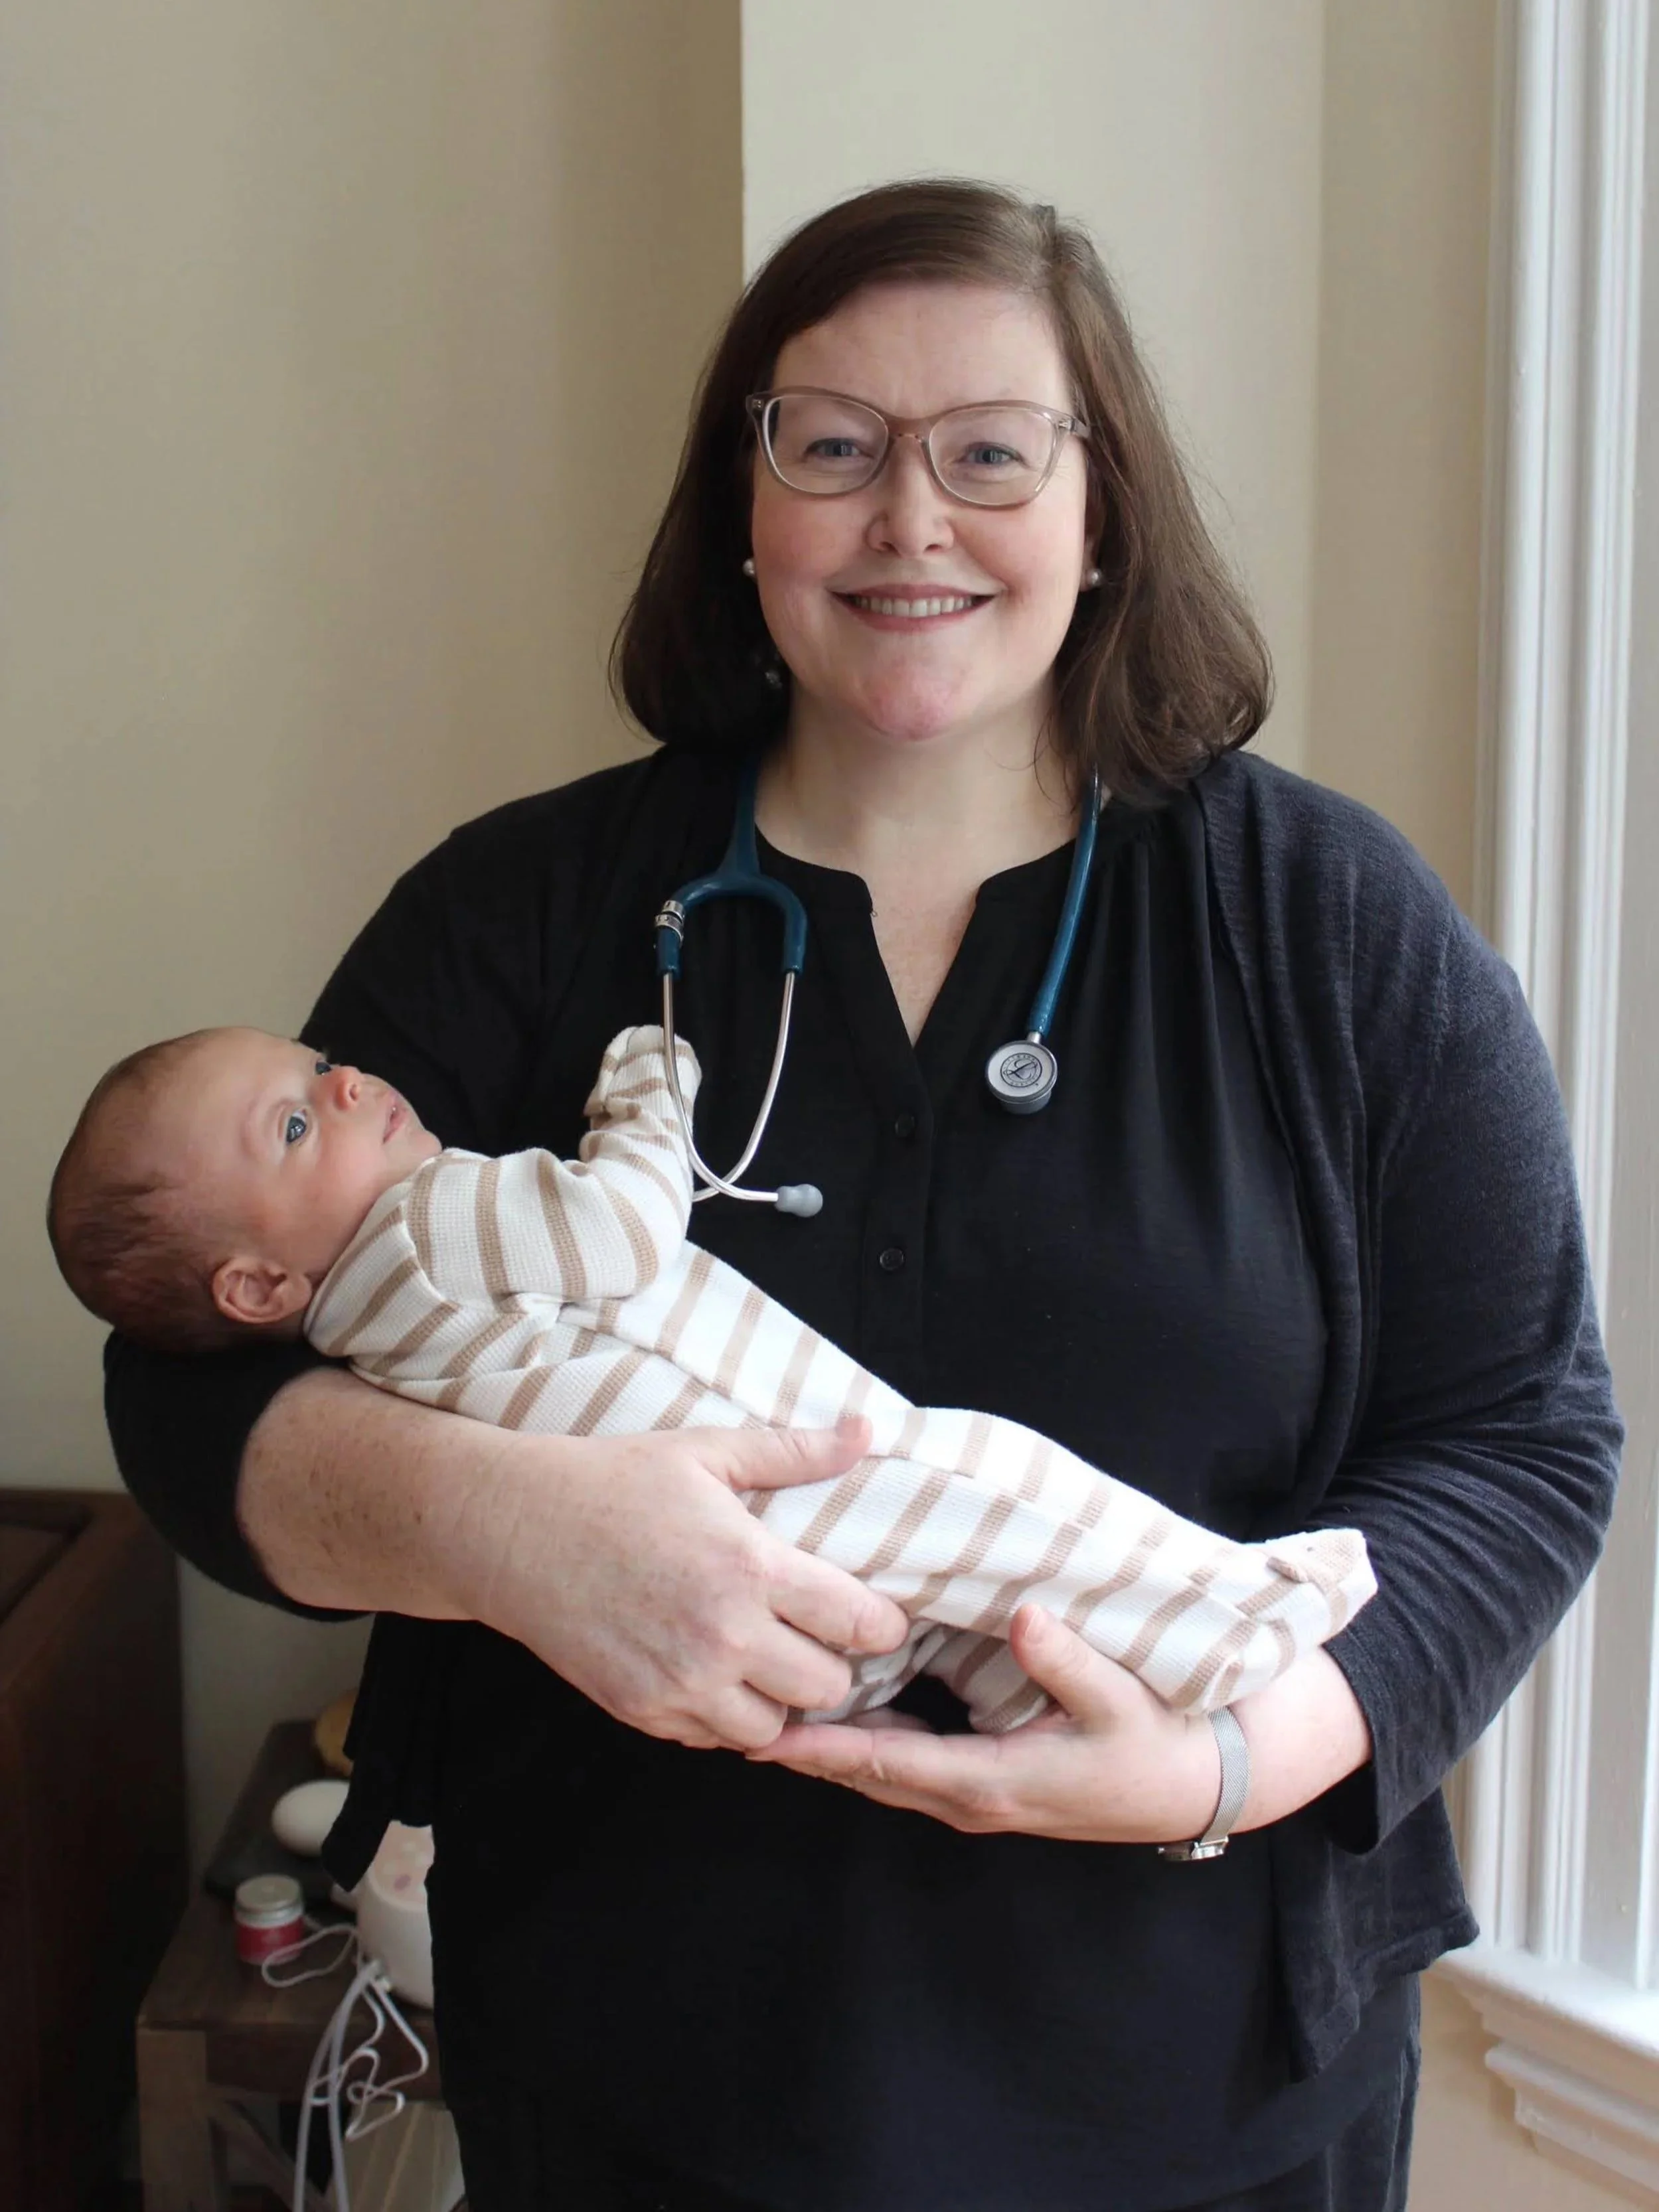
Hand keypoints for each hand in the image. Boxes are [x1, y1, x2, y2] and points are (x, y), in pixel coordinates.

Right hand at [448, 1415, 910, 1754]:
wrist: (513, 1530)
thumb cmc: (614, 1482)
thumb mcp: (706, 1451)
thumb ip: (794, 1451)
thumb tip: (866, 1429)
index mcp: (751, 1567)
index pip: (859, 1624)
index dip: (879, 1622)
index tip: (871, 1614)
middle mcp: (724, 1635)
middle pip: (829, 1688)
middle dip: (830, 1663)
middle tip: (810, 1635)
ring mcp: (681, 1683)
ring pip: (775, 1729)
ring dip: (777, 1698)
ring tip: (761, 1658)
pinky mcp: (642, 1711)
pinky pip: (715, 1740)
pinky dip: (724, 1716)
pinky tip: (712, 1673)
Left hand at [747, 1604, 1226, 1842]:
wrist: (1199, 1785)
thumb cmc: (1159, 1742)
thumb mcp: (1123, 1702)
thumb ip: (1071, 1662)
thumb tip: (1026, 1619)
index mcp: (991, 1779)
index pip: (887, 1762)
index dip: (823, 1746)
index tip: (764, 1729)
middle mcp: (970, 1796)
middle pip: (866, 1772)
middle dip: (803, 1748)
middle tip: (736, 1713)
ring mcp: (976, 1795)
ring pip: (882, 1771)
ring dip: (828, 1746)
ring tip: (767, 1709)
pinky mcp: (986, 1782)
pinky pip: (908, 1764)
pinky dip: (865, 1742)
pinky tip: (841, 1709)